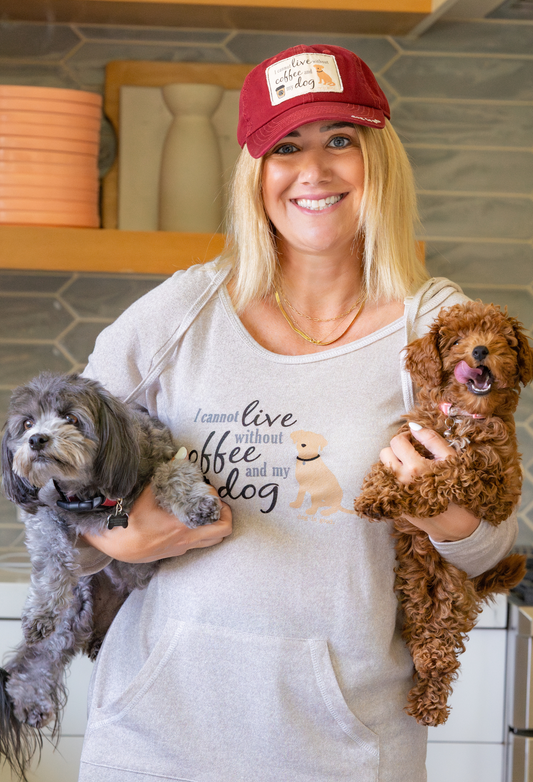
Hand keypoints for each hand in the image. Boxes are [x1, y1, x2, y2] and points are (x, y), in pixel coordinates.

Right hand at [81, 484, 231, 562]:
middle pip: (223, 530)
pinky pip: (200, 544)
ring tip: (211, 512)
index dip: (215, 496)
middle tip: (219, 503)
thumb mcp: (148, 493)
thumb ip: (168, 473)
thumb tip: (182, 453)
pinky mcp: (177, 551)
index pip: (214, 509)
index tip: (206, 487)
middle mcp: (188, 537)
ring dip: (217, 525)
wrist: (118, 546)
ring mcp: (184, 546)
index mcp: (183, 523)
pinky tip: (193, 520)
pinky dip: (203, 531)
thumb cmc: (131, 519)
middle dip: (226, 514)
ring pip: (214, 540)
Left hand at [381, 424, 479, 541]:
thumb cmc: (457, 488)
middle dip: (396, 450)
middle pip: (384, 453)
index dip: (405, 437)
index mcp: (416, 468)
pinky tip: (408, 481)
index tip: (414, 441)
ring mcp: (396, 493)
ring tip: (409, 467)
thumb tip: (413, 426)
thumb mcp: (451, 460)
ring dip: (393, 464)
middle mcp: (401, 480)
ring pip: (382, 468)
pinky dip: (393, 478)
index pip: (397, 441)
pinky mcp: (394, 503)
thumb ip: (432, 439)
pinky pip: (385, 482)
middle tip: (411, 454)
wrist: (456, 525)